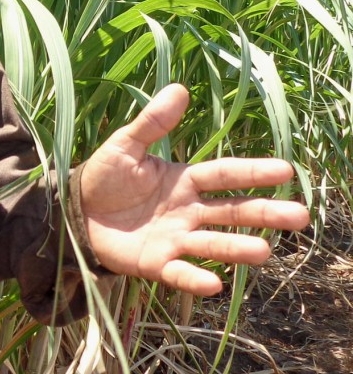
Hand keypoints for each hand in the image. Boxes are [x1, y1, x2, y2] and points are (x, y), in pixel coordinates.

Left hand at [81, 84, 309, 294]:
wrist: (74, 211)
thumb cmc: (104, 176)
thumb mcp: (125, 146)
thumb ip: (152, 123)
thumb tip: (179, 88)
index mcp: (184, 181)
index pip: (224, 175)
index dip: (252, 172)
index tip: (285, 170)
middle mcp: (188, 211)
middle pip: (232, 212)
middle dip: (264, 214)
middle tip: (299, 217)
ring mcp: (174, 239)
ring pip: (213, 244)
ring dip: (236, 248)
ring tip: (263, 252)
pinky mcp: (155, 263)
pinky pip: (178, 273)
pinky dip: (195, 279)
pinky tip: (214, 284)